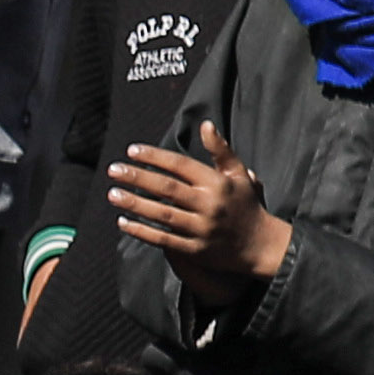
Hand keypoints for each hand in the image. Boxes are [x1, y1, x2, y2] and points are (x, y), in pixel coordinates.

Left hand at [109, 116, 286, 307]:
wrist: (261, 245)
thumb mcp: (239, 175)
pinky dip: (141, 231)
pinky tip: (123, 222)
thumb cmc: (245, 205)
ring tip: (112, 194)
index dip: (155, 157)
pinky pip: (163, 239)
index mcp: (217, 183)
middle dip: (138, 178)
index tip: (132, 151)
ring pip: (162, 214)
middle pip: (167, 188)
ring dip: (134, 204)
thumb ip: (221, 150)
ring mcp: (201, 228)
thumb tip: (205, 125)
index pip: (181, 165)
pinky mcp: (195, 249)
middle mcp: (209, 204)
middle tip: (113, 170)